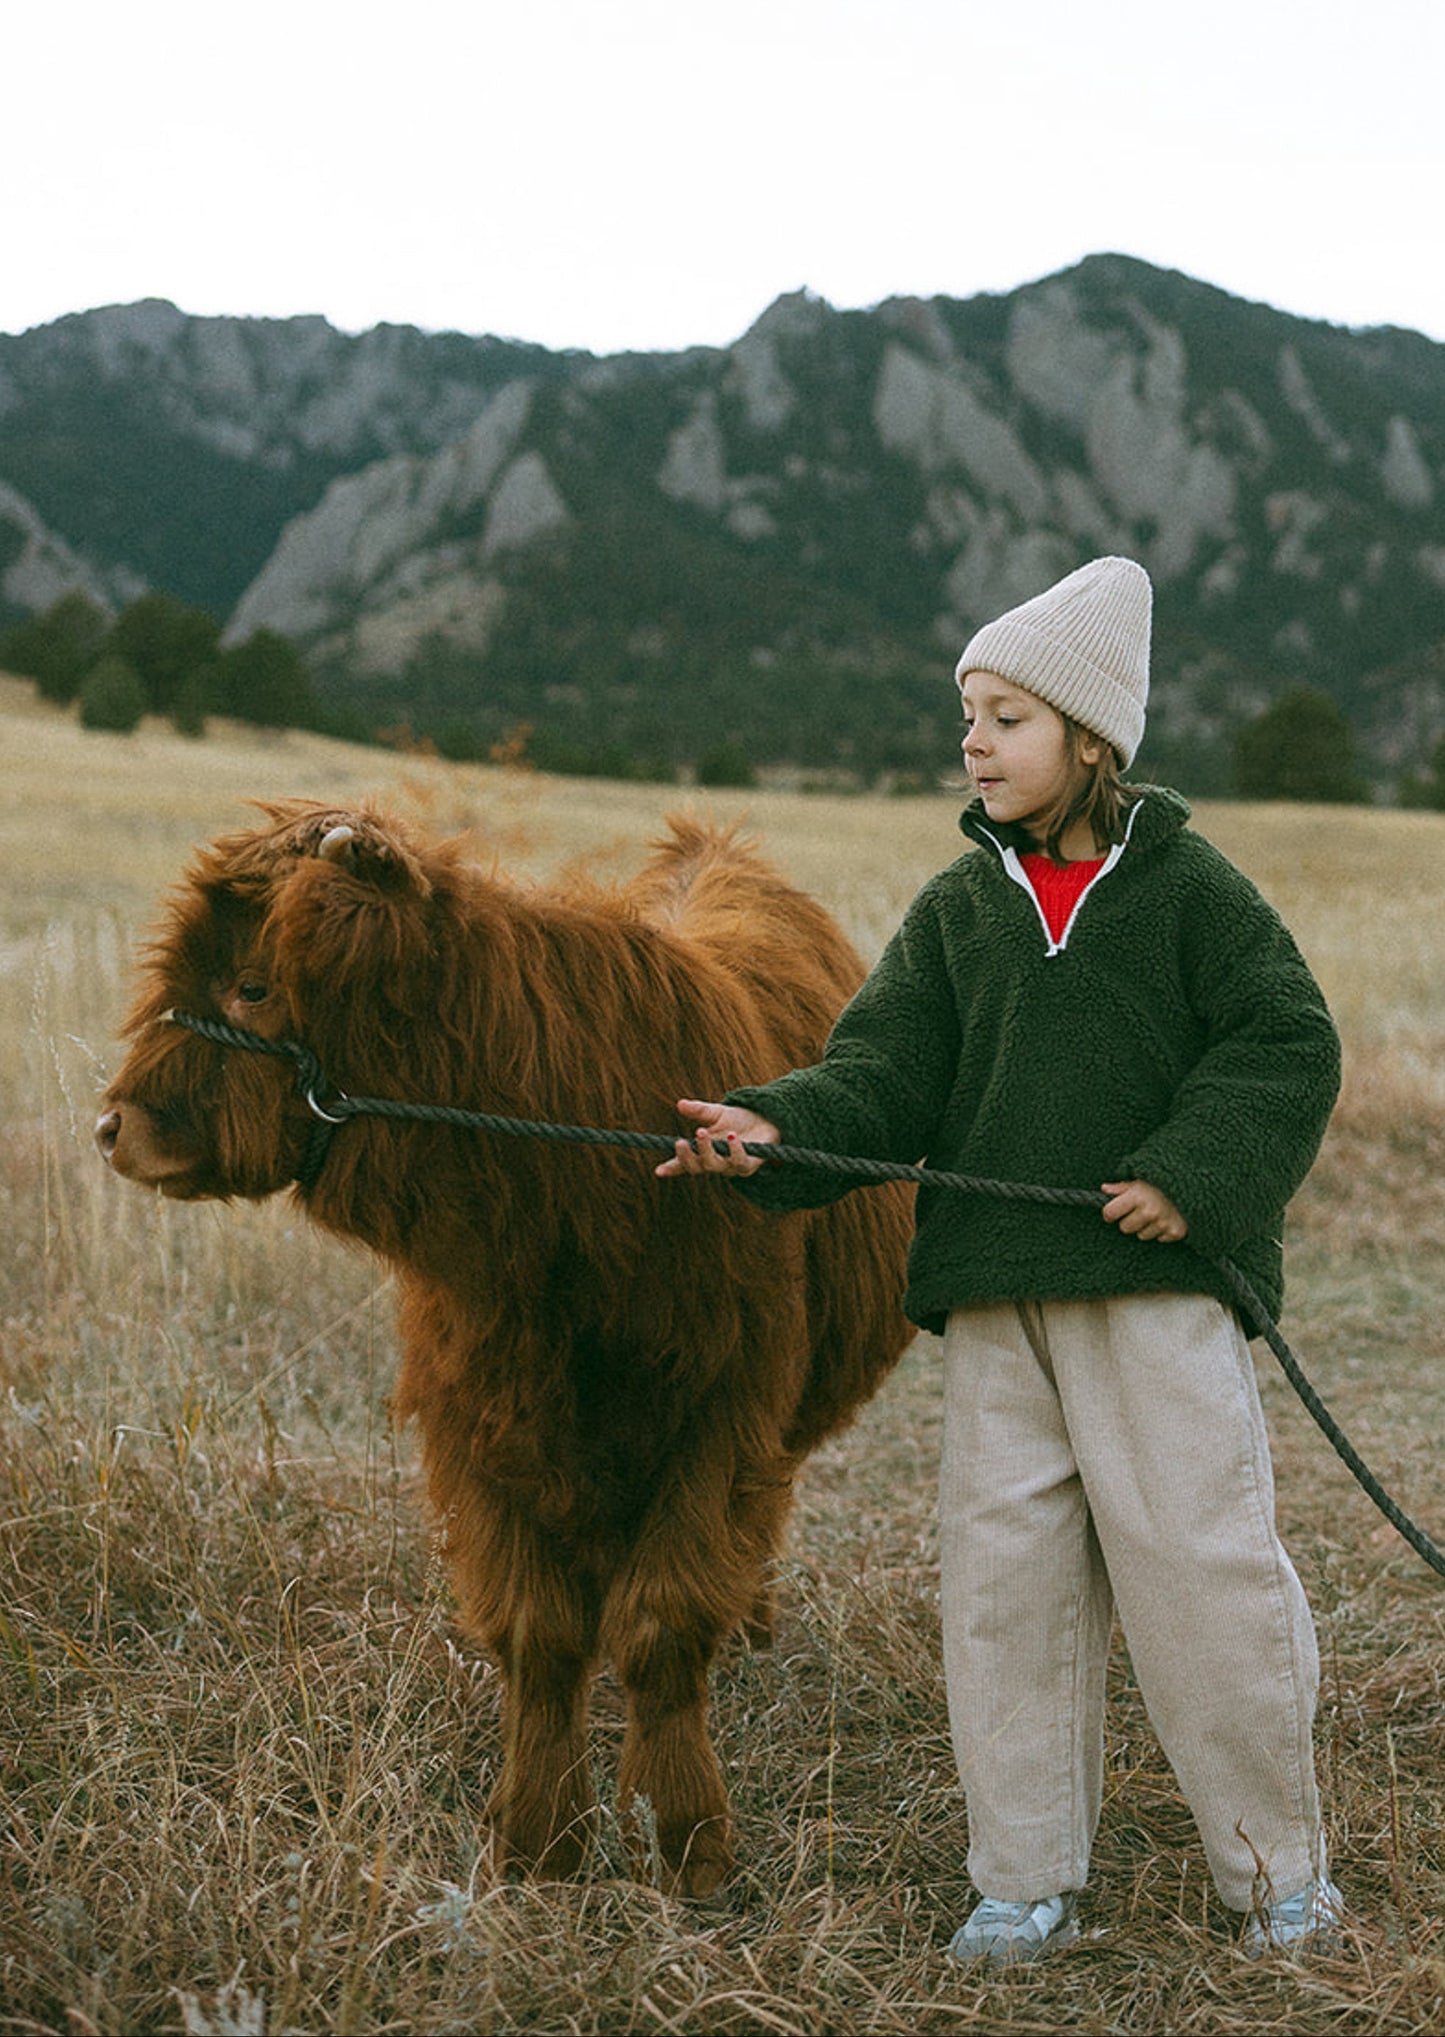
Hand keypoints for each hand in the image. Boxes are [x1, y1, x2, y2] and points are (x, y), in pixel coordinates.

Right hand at [654, 1099, 779, 1177]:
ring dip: (707, 1150)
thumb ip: (699, 1111)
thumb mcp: (717, 1113)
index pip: (684, 1164)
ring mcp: (731, 1166)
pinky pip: (740, 1162)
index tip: (658, 1171)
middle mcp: (715, 1163)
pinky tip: (731, 1136)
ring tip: (700, 1131)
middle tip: (679, 1141)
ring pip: (715, 1165)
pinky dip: (734, 1149)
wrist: (767, 1121)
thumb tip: (680, 1104)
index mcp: (703, 1152)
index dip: (671, 1168)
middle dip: (687, 1156)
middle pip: (697, 1167)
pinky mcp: (749, 1164)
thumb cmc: (738, 1120)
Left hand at [1100, 1179, 1188, 1242]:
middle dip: (1129, 1221)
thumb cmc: (1162, 1184)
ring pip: (1141, 1236)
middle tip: (1139, 1211)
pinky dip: (1162, 1232)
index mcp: (1137, 1196)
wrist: (1194, 1188)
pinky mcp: (1176, 1232)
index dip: (1109, 1213)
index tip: (1113, 1211)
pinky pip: (1159, 1239)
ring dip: (1146, 1228)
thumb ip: (1121, 1187)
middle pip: (1124, 1228)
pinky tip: (1166, 1220)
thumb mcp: (1140, 1181)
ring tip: (1155, 1214)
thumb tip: (1104, 1189)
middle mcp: (1149, 1211)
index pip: (1109, 1214)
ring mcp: (1163, 1223)